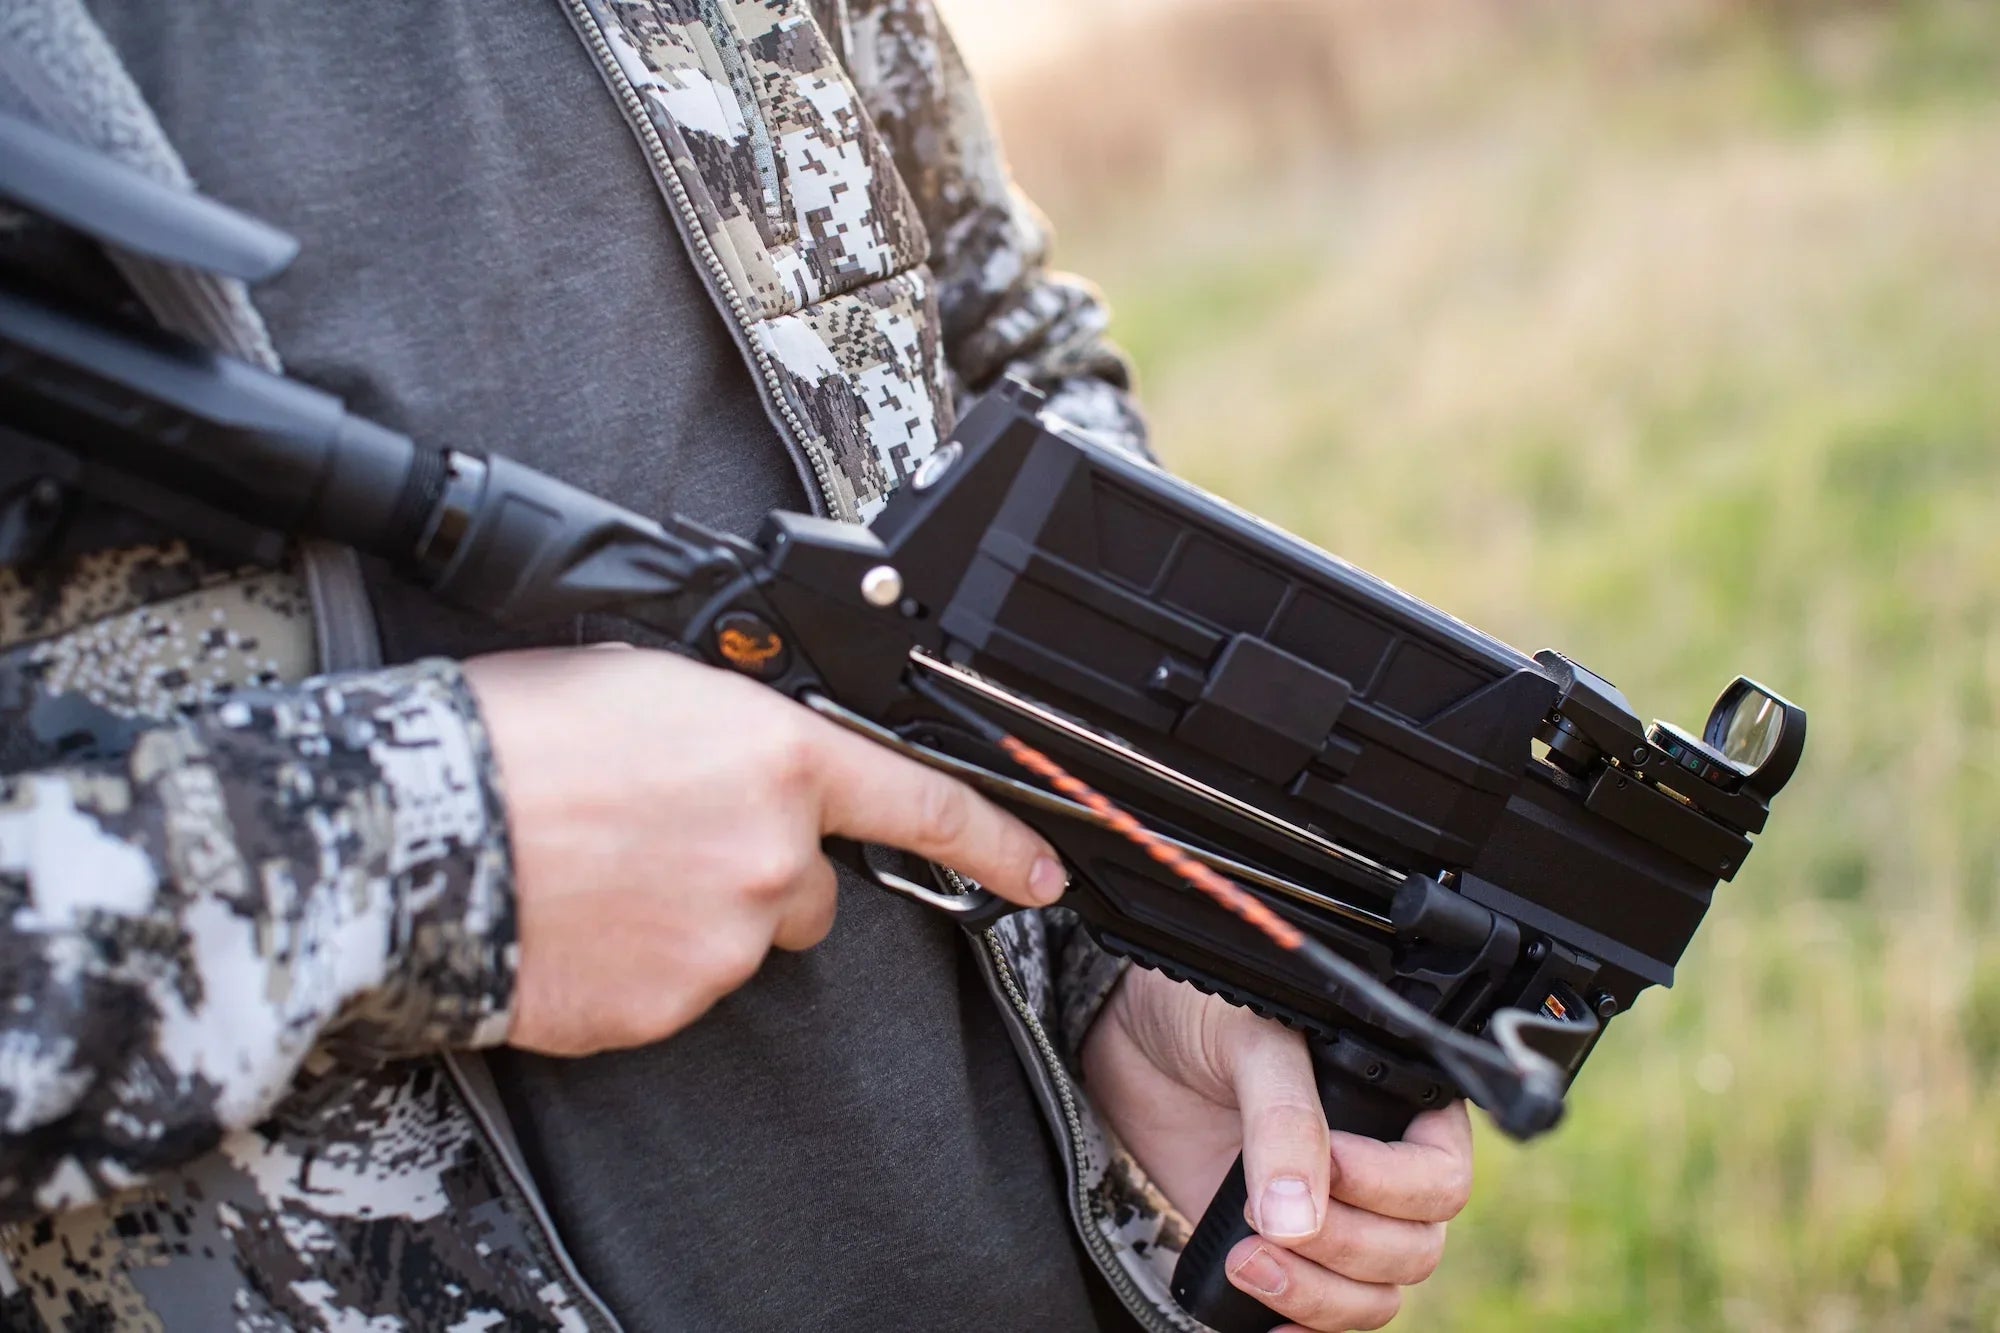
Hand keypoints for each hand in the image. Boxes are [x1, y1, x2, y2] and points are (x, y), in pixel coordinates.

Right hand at [464, 646, 1065, 1055]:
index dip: (997, 841)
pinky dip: (644, 961)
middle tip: (665, 838)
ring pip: (742, 937)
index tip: (1043, 869)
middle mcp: (769, 858)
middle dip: (759, 870)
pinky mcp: (665, 1009)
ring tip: (605, 872)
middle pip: (810, 887)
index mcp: (776, 759)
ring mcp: (721, 944)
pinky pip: (679, 987)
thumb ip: (739, 725)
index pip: (922, 806)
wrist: (415, 832)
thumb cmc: (515, 739)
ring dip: (696, 913)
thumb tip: (755, 752)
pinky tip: (585, 919)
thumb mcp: (649, 683)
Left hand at [1082, 967, 1473, 1330]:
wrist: (1129, 1038)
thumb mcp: (1251, 1042)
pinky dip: (1306, 1328)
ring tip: (1245, 1260)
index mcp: (1399, 1103)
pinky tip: (1267, 1322)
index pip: (1441, 1176)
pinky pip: (1326, 1317)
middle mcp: (1381, 1168)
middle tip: (1263, 1216)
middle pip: (1414, 1248)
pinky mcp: (1286, 1253)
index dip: (1391, 1186)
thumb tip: (1296, 1220)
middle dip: (1343, 1246)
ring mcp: (1335, 1216)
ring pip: (1375, 1295)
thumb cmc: (1201, 1013)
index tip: (1327, 1166)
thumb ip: (1282, 1121)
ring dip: (1318, 1295)